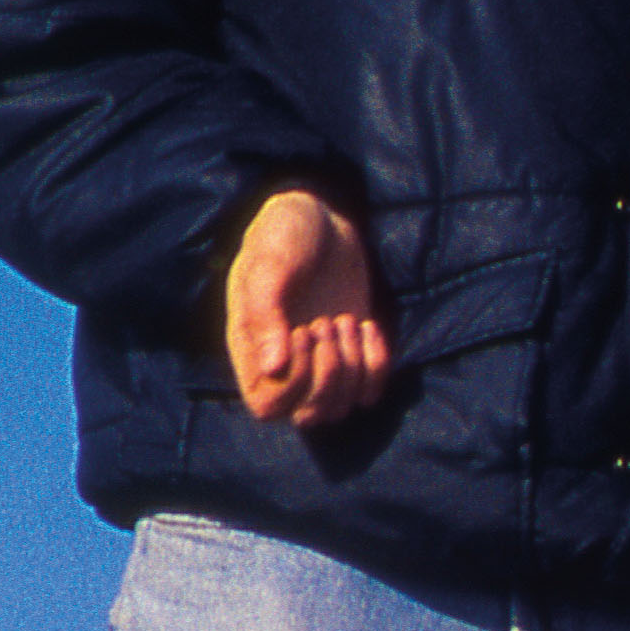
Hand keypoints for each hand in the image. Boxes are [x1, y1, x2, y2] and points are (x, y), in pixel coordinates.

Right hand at [223, 188, 390, 426]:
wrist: (319, 215)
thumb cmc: (282, 235)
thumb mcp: (267, 266)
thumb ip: (265, 315)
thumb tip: (273, 368)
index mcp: (251, 350)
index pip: (269, 407)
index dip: (295, 385)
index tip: (302, 332)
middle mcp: (285, 363)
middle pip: (311, 415)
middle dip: (330, 375)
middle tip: (327, 324)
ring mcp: (322, 358)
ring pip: (344, 405)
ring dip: (354, 368)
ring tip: (345, 322)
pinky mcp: (353, 348)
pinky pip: (373, 385)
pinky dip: (379, 363)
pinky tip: (368, 326)